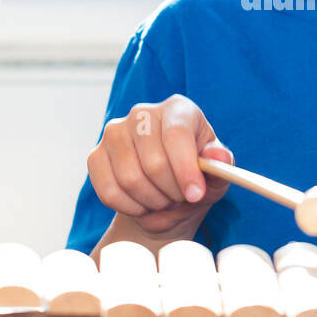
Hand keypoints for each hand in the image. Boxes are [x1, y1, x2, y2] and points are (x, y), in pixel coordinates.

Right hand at [87, 94, 233, 235]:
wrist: (166, 194)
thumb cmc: (196, 178)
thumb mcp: (216, 176)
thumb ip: (221, 166)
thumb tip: (219, 156)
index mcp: (178, 109)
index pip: (177, 134)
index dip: (186, 169)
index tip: (195, 195)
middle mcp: (142, 113)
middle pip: (154, 162)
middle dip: (172, 192)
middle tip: (180, 198)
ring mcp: (115, 132)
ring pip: (130, 179)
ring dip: (152, 201)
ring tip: (164, 200)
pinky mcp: (95, 155)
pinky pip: (109, 191)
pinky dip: (130, 207)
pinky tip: (143, 204)